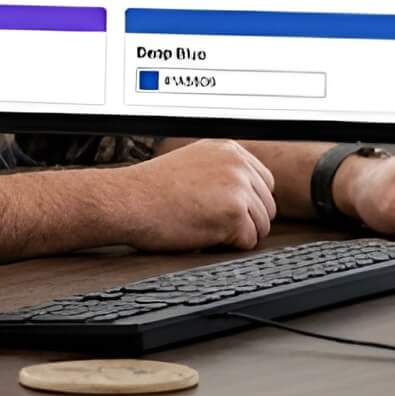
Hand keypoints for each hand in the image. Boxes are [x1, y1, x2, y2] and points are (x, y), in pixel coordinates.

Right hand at [107, 139, 276, 250]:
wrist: (128, 200)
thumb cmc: (150, 189)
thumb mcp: (192, 162)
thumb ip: (222, 170)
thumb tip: (246, 192)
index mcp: (229, 150)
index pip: (265, 182)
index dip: (247, 203)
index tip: (225, 210)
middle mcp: (238, 164)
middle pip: (266, 206)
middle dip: (244, 221)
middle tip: (211, 223)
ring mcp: (238, 187)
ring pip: (261, 226)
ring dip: (236, 234)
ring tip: (204, 227)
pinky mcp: (234, 213)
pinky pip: (248, 242)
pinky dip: (227, 246)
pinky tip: (203, 235)